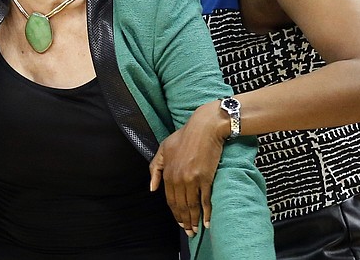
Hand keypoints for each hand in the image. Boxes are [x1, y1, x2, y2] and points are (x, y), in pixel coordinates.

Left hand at [149, 100, 226, 235]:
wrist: (205, 128)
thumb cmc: (184, 136)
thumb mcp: (164, 148)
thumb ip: (155, 168)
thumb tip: (152, 189)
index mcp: (168, 172)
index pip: (170, 199)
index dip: (175, 213)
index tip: (180, 222)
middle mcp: (178, 178)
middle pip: (180, 205)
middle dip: (184, 220)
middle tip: (189, 231)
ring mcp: (192, 179)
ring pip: (191, 205)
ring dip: (194, 220)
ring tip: (196, 230)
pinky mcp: (205, 178)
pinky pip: (205, 200)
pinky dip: (206, 213)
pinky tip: (207, 222)